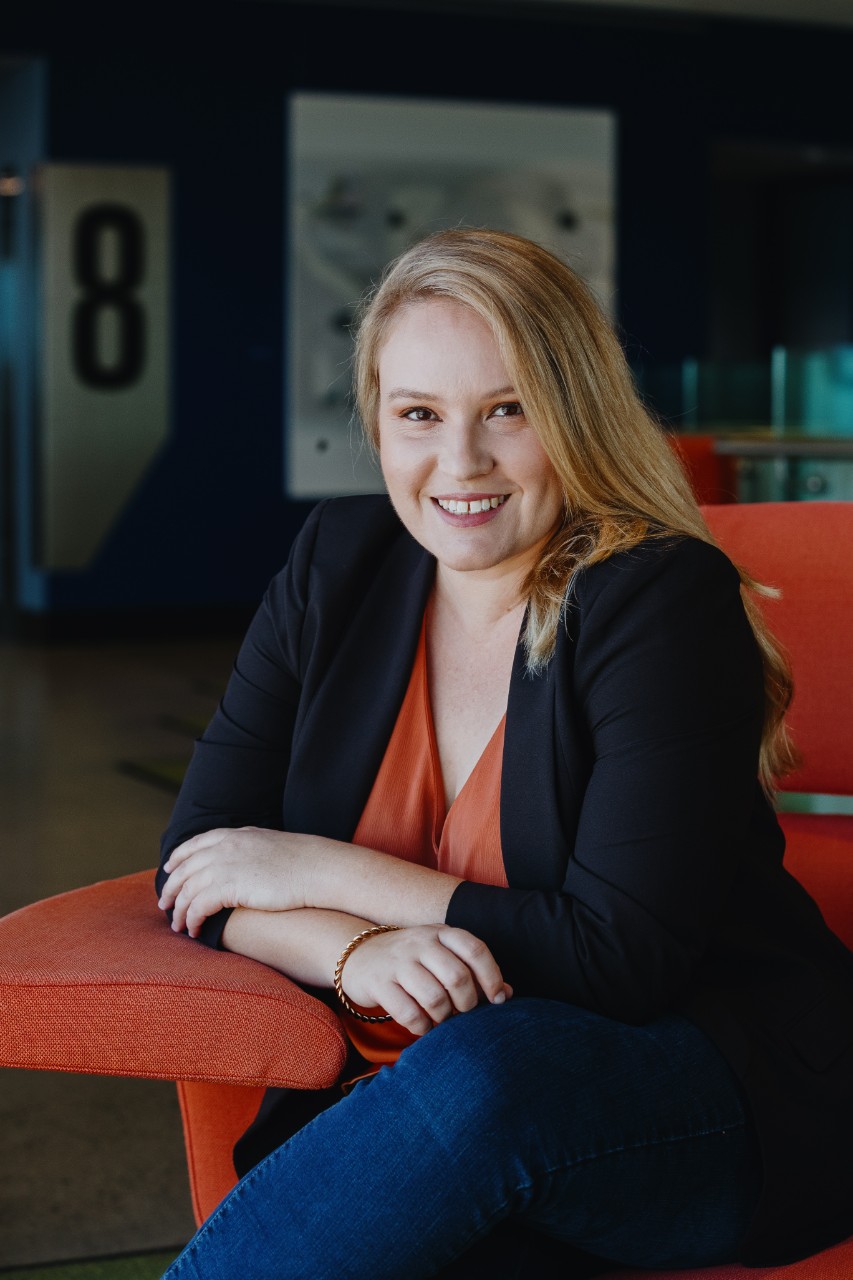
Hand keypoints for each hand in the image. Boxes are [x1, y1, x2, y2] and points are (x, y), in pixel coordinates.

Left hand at [158, 827, 308, 936]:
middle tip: (164, 905)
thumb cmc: (299, 861)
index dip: (176, 859)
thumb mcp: (265, 843)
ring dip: (179, 910)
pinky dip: (192, 920)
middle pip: (183, 869)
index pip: (192, 845)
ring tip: (178, 926)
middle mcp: (222, 848)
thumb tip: (239, 859)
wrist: (316, 868)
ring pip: (187, 891)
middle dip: (170, 888)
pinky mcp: (229, 887)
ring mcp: (224, 866)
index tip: (168, 870)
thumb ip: (245, 846)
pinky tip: (194, 930)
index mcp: (231, 835)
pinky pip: (198, 907)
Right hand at [340, 924, 512, 1036]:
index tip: (498, 999)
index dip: (492, 977)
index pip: (475, 950)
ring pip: (434, 998)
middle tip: (464, 1014)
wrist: (358, 956)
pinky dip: (422, 1027)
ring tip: (443, 1020)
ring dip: (444, 1018)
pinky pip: (409, 1013)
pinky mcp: (378, 983)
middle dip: (468, 1003)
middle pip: (457, 977)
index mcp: (440, 933)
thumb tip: (508, 994)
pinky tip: (423, 1027)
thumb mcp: (440, 956)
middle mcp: (420, 943)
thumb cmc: (411, 960)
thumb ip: (473, 972)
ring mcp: (397, 962)